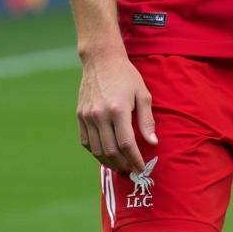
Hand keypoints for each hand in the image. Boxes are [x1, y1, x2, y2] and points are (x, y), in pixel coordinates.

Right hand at [76, 49, 157, 173]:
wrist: (101, 60)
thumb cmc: (126, 76)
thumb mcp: (142, 94)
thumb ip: (147, 120)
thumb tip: (152, 143)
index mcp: (118, 109)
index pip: (126, 144)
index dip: (134, 159)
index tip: (141, 168)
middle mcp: (100, 115)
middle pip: (110, 151)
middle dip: (122, 164)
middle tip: (131, 170)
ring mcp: (87, 117)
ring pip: (97, 150)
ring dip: (109, 162)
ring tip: (120, 166)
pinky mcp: (80, 116)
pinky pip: (86, 142)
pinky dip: (96, 152)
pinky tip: (106, 155)